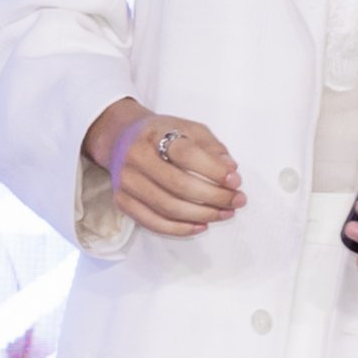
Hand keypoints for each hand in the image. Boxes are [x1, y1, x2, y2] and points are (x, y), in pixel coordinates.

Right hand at [85, 98, 243, 236]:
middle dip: (214, 197)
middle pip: (179, 185)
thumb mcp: (189, 128)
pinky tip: (202, 225)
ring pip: (168, 207)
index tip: (235, 180)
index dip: (214, 170)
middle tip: (237, 200)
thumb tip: (231, 171)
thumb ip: (212, 147)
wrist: (121, 138)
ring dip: (202, 215)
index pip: (186, 155)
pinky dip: (180, 228)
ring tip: (225, 213)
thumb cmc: (162, 134)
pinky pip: (153, 222)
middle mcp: (136, 158)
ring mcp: (127, 182)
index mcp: (155, 134)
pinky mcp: (123, 201)